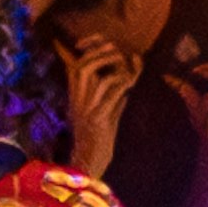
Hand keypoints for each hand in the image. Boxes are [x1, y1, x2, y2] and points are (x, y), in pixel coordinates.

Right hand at [60, 36, 142, 166]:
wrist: (90, 163)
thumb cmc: (100, 138)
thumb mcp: (106, 111)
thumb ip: (115, 94)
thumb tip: (131, 74)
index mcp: (76, 96)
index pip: (75, 65)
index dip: (89, 49)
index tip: (104, 42)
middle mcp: (78, 101)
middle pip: (84, 67)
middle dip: (103, 55)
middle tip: (118, 54)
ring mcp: (88, 109)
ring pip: (101, 78)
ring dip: (119, 71)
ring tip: (128, 75)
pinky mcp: (100, 117)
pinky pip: (114, 92)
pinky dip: (125, 84)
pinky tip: (130, 86)